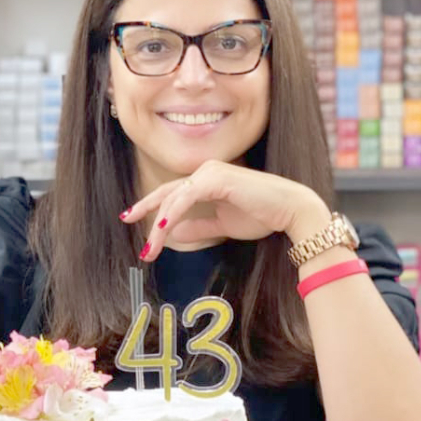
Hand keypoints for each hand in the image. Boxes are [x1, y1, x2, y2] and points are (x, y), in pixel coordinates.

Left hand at [120, 160, 327, 260]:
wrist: (290, 211)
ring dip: (159, 225)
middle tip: (131, 229)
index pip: (171, 193)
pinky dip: (173, 213)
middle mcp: (205, 172)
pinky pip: (187, 197)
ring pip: (173, 199)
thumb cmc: (262, 215)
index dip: (151, 207)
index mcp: (206, 180)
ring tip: (151, 248)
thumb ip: (199, 227)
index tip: (132, 218)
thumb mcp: (223, 225)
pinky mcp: (217, 178)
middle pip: (167, 195)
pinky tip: (164, 228)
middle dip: (146, 213)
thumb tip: (176, 234)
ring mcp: (210, 172)